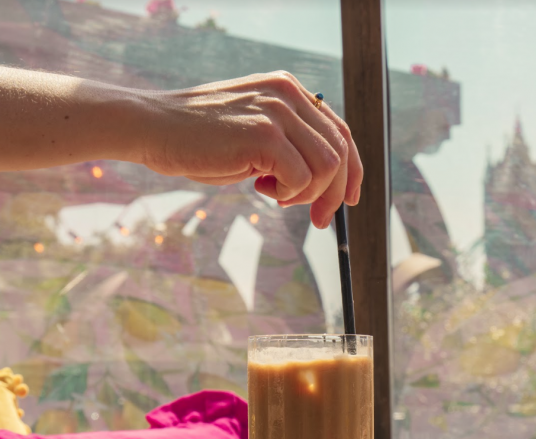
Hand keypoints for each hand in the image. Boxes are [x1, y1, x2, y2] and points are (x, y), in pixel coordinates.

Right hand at [140, 71, 362, 228]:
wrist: (153, 128)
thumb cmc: (201, 139)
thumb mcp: (255, 131)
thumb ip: (290, 143)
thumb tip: (328, 182)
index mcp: (290, 89)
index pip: (340, 132)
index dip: (351, 171)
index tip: (349, 200)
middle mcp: (289, 94)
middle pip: (340, 152)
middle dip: (334, 193)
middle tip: (318, 219)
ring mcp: (277, 111)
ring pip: (327, 167)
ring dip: (306, 193)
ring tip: (275, 194)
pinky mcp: (264, 135)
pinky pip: (301, 178)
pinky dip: (287, 193)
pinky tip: (260, 187)